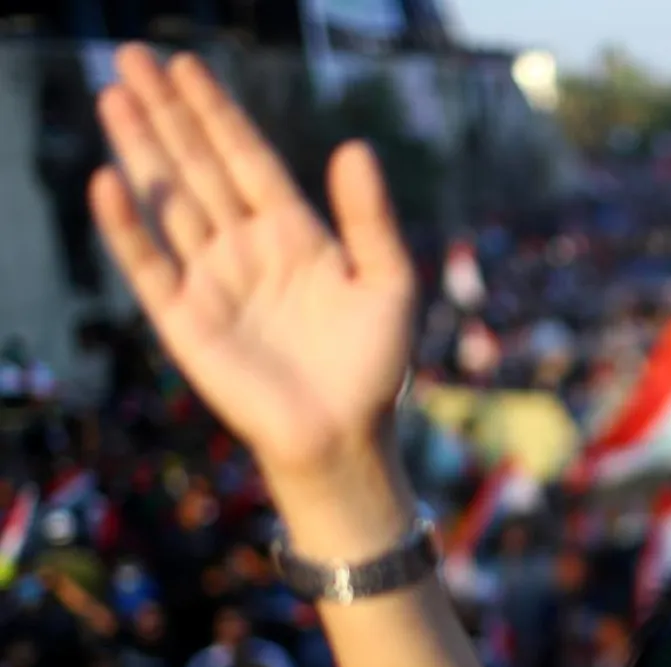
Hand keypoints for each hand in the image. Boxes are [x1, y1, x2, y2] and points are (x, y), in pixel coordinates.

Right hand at [89, 46, 415, 484]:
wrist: (344, 435)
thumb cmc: (373, 365)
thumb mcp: (388, 283)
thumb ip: (371, 218)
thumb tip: (355, 147)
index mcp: (294, 233)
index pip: (246, 158)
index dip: (217, 112)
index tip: (186, 65)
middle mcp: (246, 248)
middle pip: (199, 166)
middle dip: (168, 113)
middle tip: (134, 55)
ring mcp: (212, 280)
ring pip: (168, 201)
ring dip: (141, 150)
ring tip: (114, 94)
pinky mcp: (185, 320)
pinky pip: (150, 264)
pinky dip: (128, 226)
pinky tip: (111, 179)